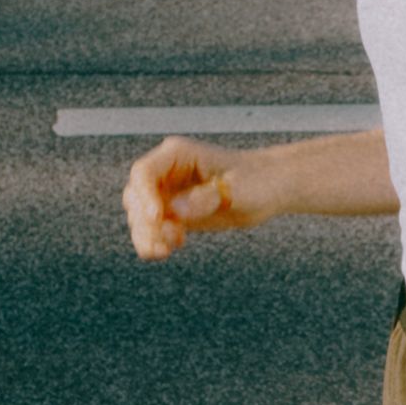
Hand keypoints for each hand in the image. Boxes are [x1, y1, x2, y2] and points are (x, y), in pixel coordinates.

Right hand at [123, 136, 271, 260]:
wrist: (270, 189)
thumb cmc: (257, 181)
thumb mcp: (238, 189)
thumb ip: (206, 198)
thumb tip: (173, 212)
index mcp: (177, 155)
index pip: (144, 173)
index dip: (145, 196)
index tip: (159, 218)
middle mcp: (166, 172)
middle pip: (135, 196)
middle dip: (144, 222)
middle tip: (166, 242)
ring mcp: (167, 193)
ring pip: (139, 217)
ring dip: (147, 236)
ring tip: (167, 250)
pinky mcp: (173, 213)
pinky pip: (152, 230)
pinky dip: (155, 242)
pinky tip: (175, 246)